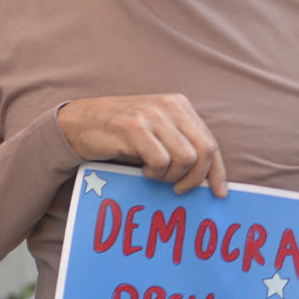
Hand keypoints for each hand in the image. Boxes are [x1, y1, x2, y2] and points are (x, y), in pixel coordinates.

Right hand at [59, 94, 228, 196]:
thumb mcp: (156, 133)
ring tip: (154, 174)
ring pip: (185, 158)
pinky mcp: (134, 128)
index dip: (217, 171)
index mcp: (179, 105)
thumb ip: (180, 145)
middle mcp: (169, 106)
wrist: (79, 123)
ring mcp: (152, 115)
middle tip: (178, 189)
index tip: (219, 192)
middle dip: (196, 178)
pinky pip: (160, 161)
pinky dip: (154, 172)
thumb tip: (208, 177)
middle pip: (204, 150)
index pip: (210, 141)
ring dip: (171, 176)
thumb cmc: (120, 135)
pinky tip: (142, 169)